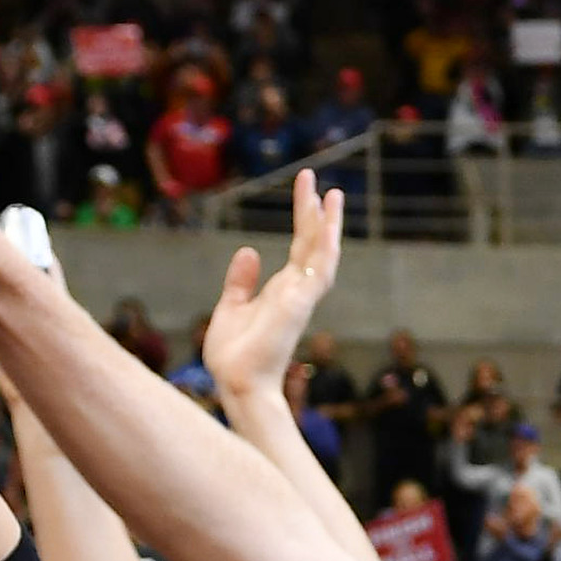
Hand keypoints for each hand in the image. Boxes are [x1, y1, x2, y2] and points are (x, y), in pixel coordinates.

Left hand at [203, 174, 344, 409]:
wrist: (237, 384)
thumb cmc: (234, 356)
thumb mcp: (230, 308)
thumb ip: (240, 281)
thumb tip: (249, 250)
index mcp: (282, 291)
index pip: (299, 247)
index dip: (302, 218)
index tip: (306, 190)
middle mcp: (297, 290)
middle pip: (311, 242)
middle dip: (313, 210)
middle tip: (312, 177)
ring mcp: (302, 297)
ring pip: (322, 252)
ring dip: (328, 223)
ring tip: (331, 193)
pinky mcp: (300, 304)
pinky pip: (320, 270)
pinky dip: (327, 246)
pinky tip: (329, 223)